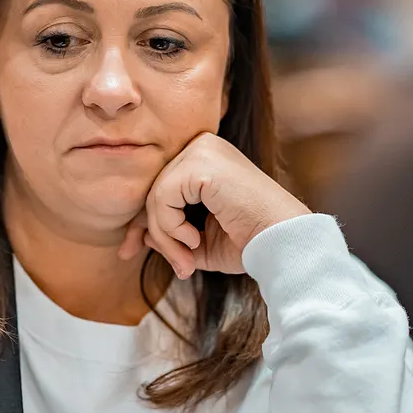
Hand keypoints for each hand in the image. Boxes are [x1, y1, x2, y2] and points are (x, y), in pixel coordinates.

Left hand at [119, 132, 307, 279]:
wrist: (282, 241)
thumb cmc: (250, 241)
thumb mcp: (201, 241)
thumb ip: (172, 234)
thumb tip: (142, 236)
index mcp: (205, 159)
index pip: (160, 186)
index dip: (144, 222)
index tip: (130, 252)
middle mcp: (202, 147)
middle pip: (153, 191)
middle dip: (155, 234)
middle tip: (178, 266)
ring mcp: (202, 150)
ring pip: (155, 196)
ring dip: (166, 236)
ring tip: (189, 259)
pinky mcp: (202, 163)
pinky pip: (163, 198)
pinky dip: (171, 227)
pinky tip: (195, 239)